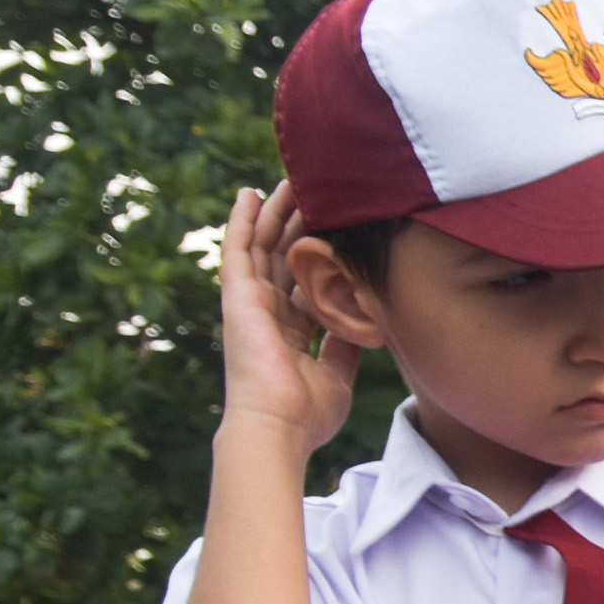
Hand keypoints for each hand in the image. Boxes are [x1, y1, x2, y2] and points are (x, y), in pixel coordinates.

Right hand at [218, 183, 360, 456]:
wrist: (279, 425)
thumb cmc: (308, 413)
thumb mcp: (339, 374)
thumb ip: (346, 346)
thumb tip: (366, 325)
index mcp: (291, 332)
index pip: (306, 282)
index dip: (319, 255)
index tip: (338, 228)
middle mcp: (269, 313)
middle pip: (285, 257)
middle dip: (300, 223)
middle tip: (318, 190)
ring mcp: (251, 303)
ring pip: (264, 245)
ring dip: (275, 212)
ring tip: (290, 179)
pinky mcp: (237, 297)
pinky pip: (237, 250)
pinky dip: (241, 221)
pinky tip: (248, 194)